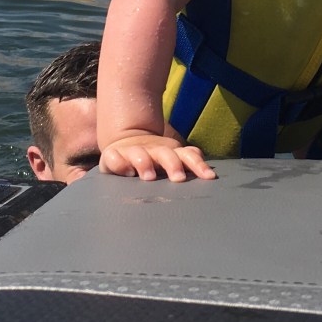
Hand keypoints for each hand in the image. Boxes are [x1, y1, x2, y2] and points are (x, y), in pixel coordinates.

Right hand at [99, 134, 216, 181]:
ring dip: (145, 163)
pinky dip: (119, 164)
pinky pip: (113, 158)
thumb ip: (189, 162)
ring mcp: (132, 152)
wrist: (125, 143)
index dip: (198, 165)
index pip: (187, 156)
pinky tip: (126, 172)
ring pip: (139, 154)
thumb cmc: (154, 159)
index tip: (207, 177)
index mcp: (169, 153)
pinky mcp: (113, 156)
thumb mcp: (173, 159)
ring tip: (149, 176)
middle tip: (179, 178)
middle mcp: (152, 151)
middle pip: (165, 154)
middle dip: (173, 164)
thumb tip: (209, 171)